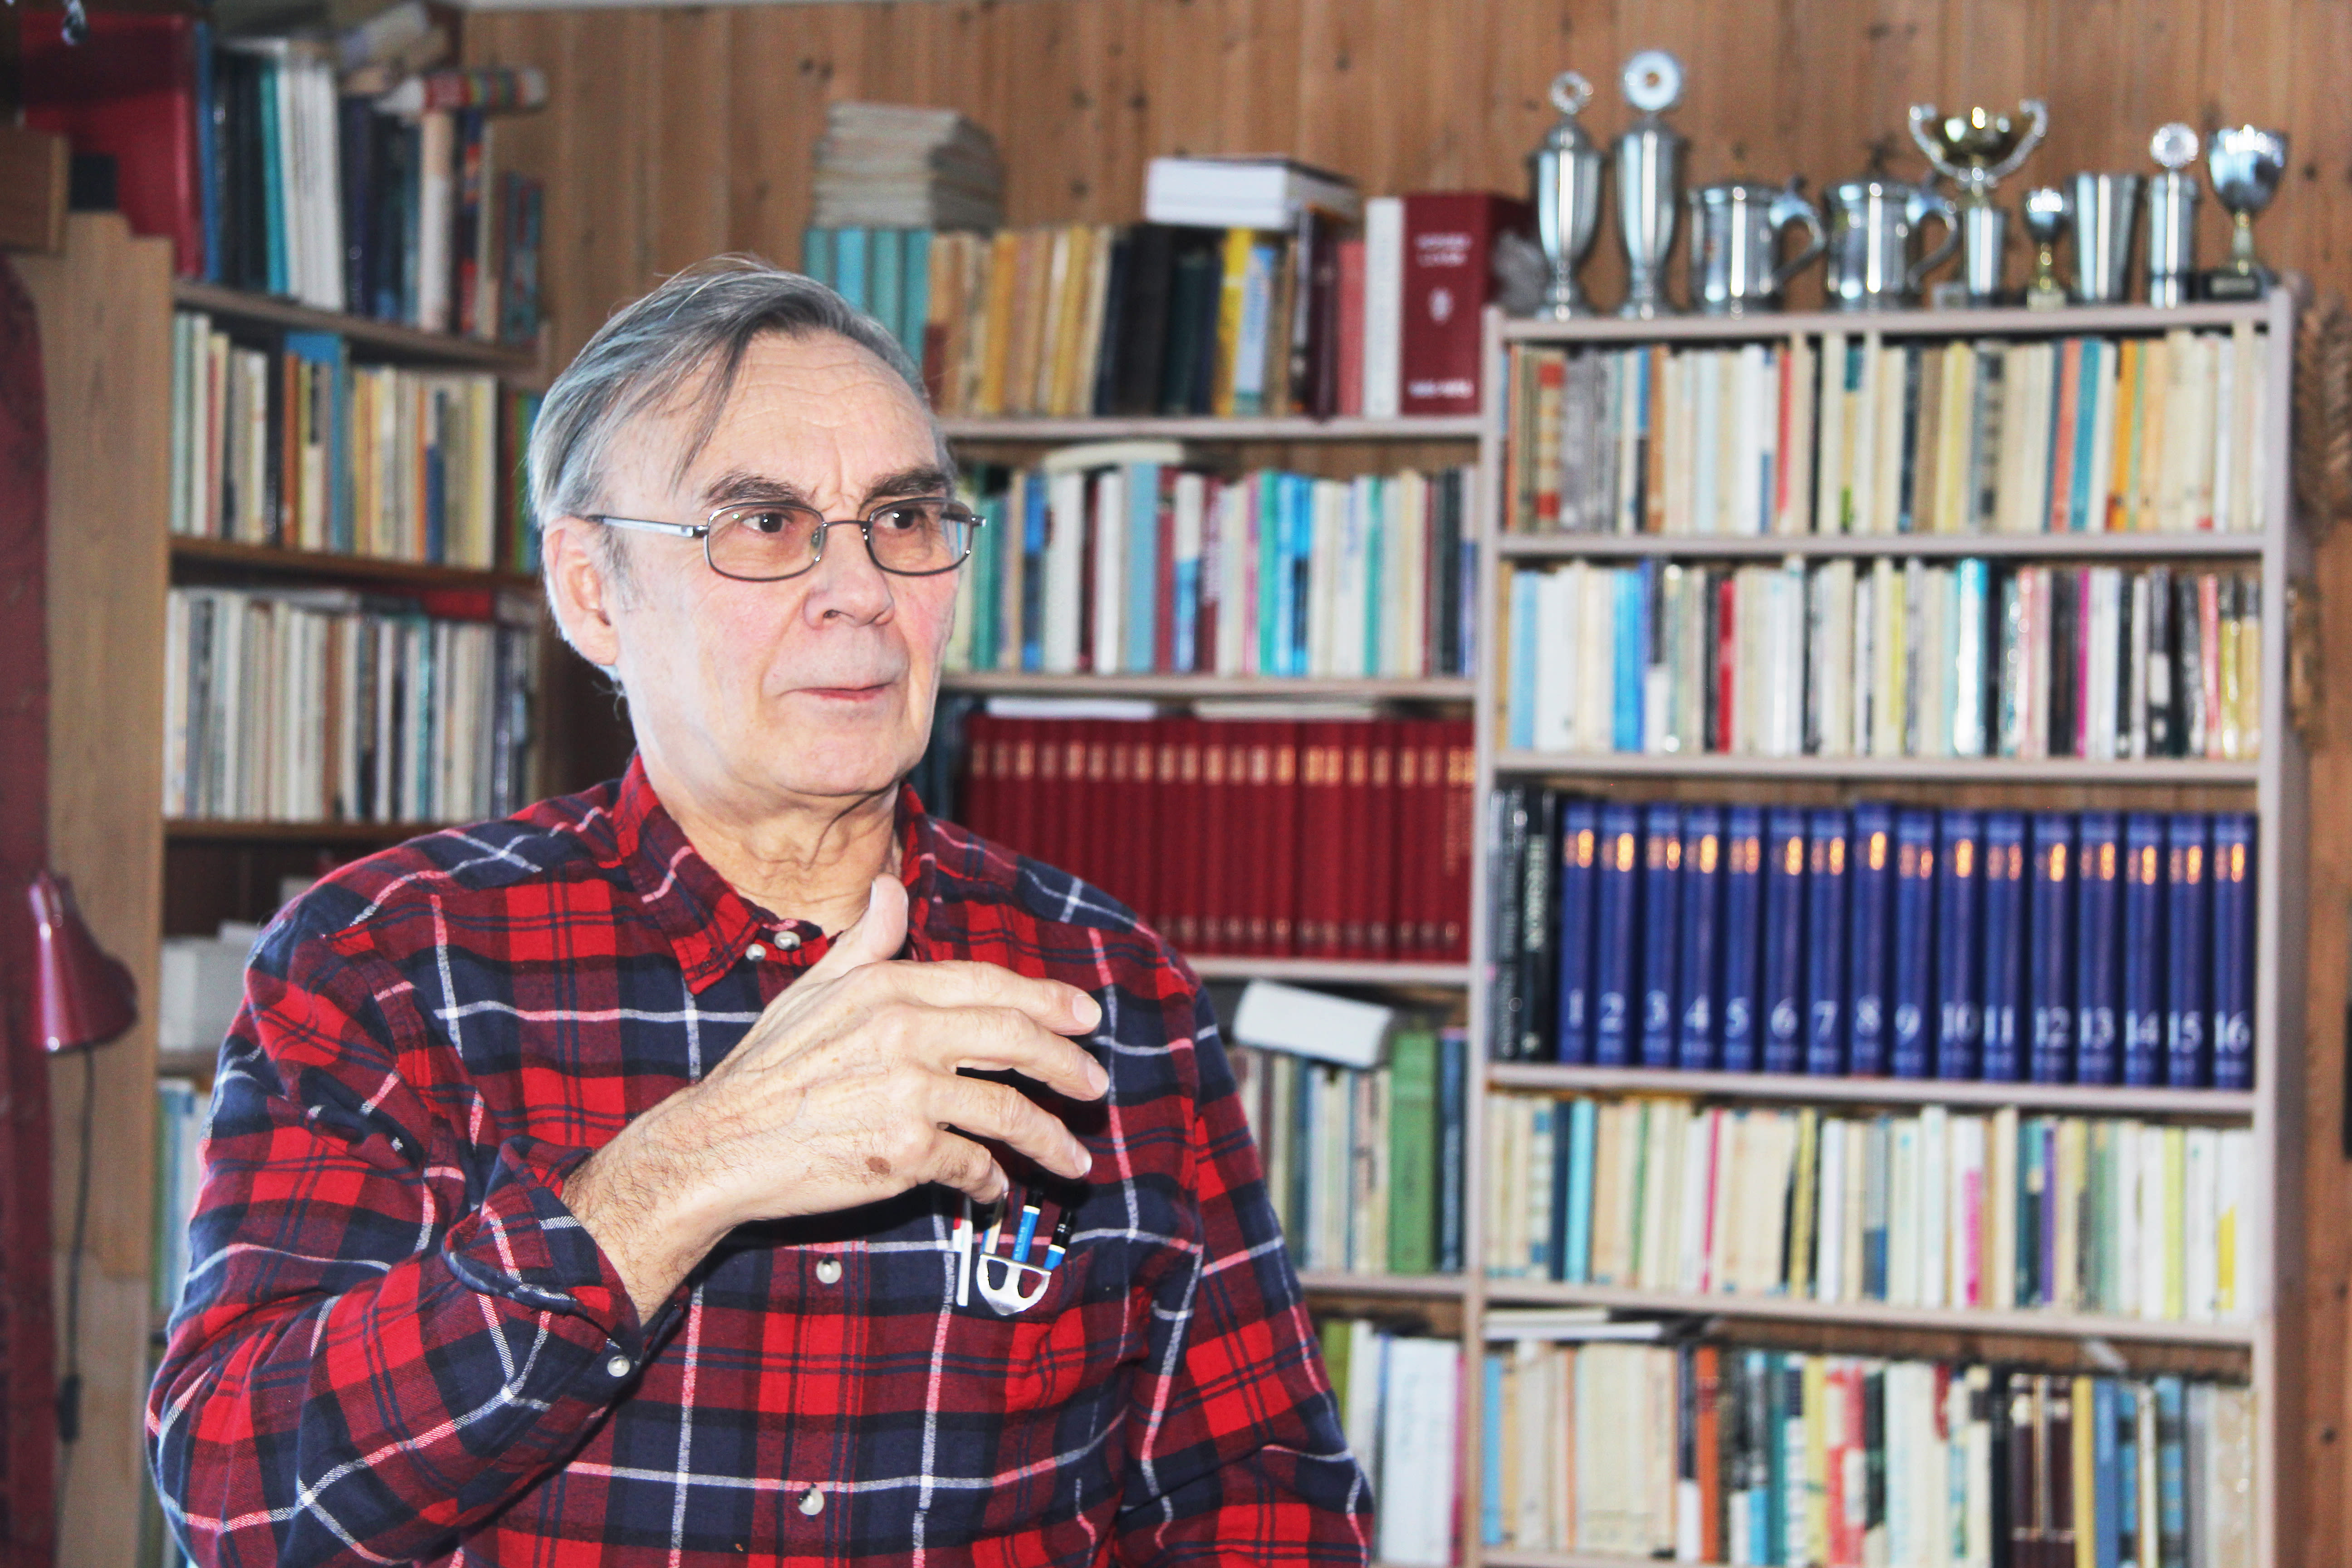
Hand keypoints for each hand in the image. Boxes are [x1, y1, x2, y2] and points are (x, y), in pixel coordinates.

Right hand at [564, 876, 1106, 1318]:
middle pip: (1014, 1039)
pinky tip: (997, 1189)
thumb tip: (890, 888)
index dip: (1047, 1000)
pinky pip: (971, 1164)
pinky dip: (991, 1180)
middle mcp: (904, 1033)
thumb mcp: (811, 990)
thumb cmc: (766, 1070)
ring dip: (1048, 1139)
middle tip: (1095, 1086)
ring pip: (1006, 1110)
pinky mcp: (903, 1151)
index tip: (1086, 1019)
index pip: (990, 986)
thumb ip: (865, 942)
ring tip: (1073, 1162)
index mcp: (887, 988)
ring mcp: (906, 1093)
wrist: (719, 1144)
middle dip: (1066, 1064)